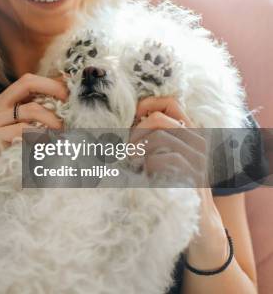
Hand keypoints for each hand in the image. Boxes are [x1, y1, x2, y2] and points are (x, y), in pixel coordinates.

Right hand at [0, 73, 67, 153]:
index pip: (27, 81)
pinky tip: (49, 142)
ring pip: (30, 109)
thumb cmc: (17, 155)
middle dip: (52, 89)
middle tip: (69, 101)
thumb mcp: (29, 129)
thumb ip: (40, 112)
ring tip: (62, 131)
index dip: (50, 83)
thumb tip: (66, 92)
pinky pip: (24, 129)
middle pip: (26, 84)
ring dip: (52, 119)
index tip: (69, 92)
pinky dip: (42, 134)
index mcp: (1, 102)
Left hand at [130, 96, 226, 264]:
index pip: (170, 102)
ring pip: (160, 138)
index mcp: (191, 132)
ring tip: (134, 163)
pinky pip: (165, 160)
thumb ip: (152, 136)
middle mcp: (198, 141)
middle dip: (136, 132)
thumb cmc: (173, 185)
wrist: (198, 220)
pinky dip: (150, 166)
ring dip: (140, 150)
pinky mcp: (196, 175)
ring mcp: (199, 158)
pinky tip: (148, 176)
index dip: (146, 106)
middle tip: (127, 150)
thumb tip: (124, 120)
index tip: (131, 120)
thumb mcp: (163, 156)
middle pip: (158, 119)